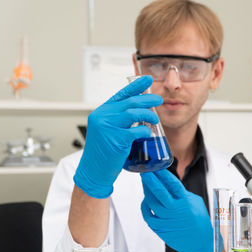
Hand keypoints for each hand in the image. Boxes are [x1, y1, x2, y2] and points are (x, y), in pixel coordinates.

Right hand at [74, 76, 162, 197]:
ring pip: (133, 113)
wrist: (93, 172)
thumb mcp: (107, 131)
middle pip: (130, 102)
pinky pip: (136, 130)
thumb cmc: (103, 153)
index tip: (148, 79)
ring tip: (156, 119)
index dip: (136, 86)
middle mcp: (102, 116)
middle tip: (159, 100)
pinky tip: (148, 132)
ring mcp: (107, 127)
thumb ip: (118, 120)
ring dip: (148, 114)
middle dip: (147, 99)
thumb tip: (140, 112)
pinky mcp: (115, 139)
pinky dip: (145, 130)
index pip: (121, 94)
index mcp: (101, 112)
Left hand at [140, 170, 212, 251]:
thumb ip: (182, 192)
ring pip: (151, 202)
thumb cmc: (200, 221)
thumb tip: (170, 183)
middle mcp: (175, 210)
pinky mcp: (161, 228)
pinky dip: (145, 207)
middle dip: (150, 180)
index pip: (173, 184)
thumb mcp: (195, 202)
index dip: (163, 174)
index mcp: (185, 201)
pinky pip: (148, 216)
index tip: (156, 167)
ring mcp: (167, 220)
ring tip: (145, 183)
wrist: (200, 242)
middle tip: (144, 172)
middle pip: (159, 192)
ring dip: (146, 191)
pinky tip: (145, 201)